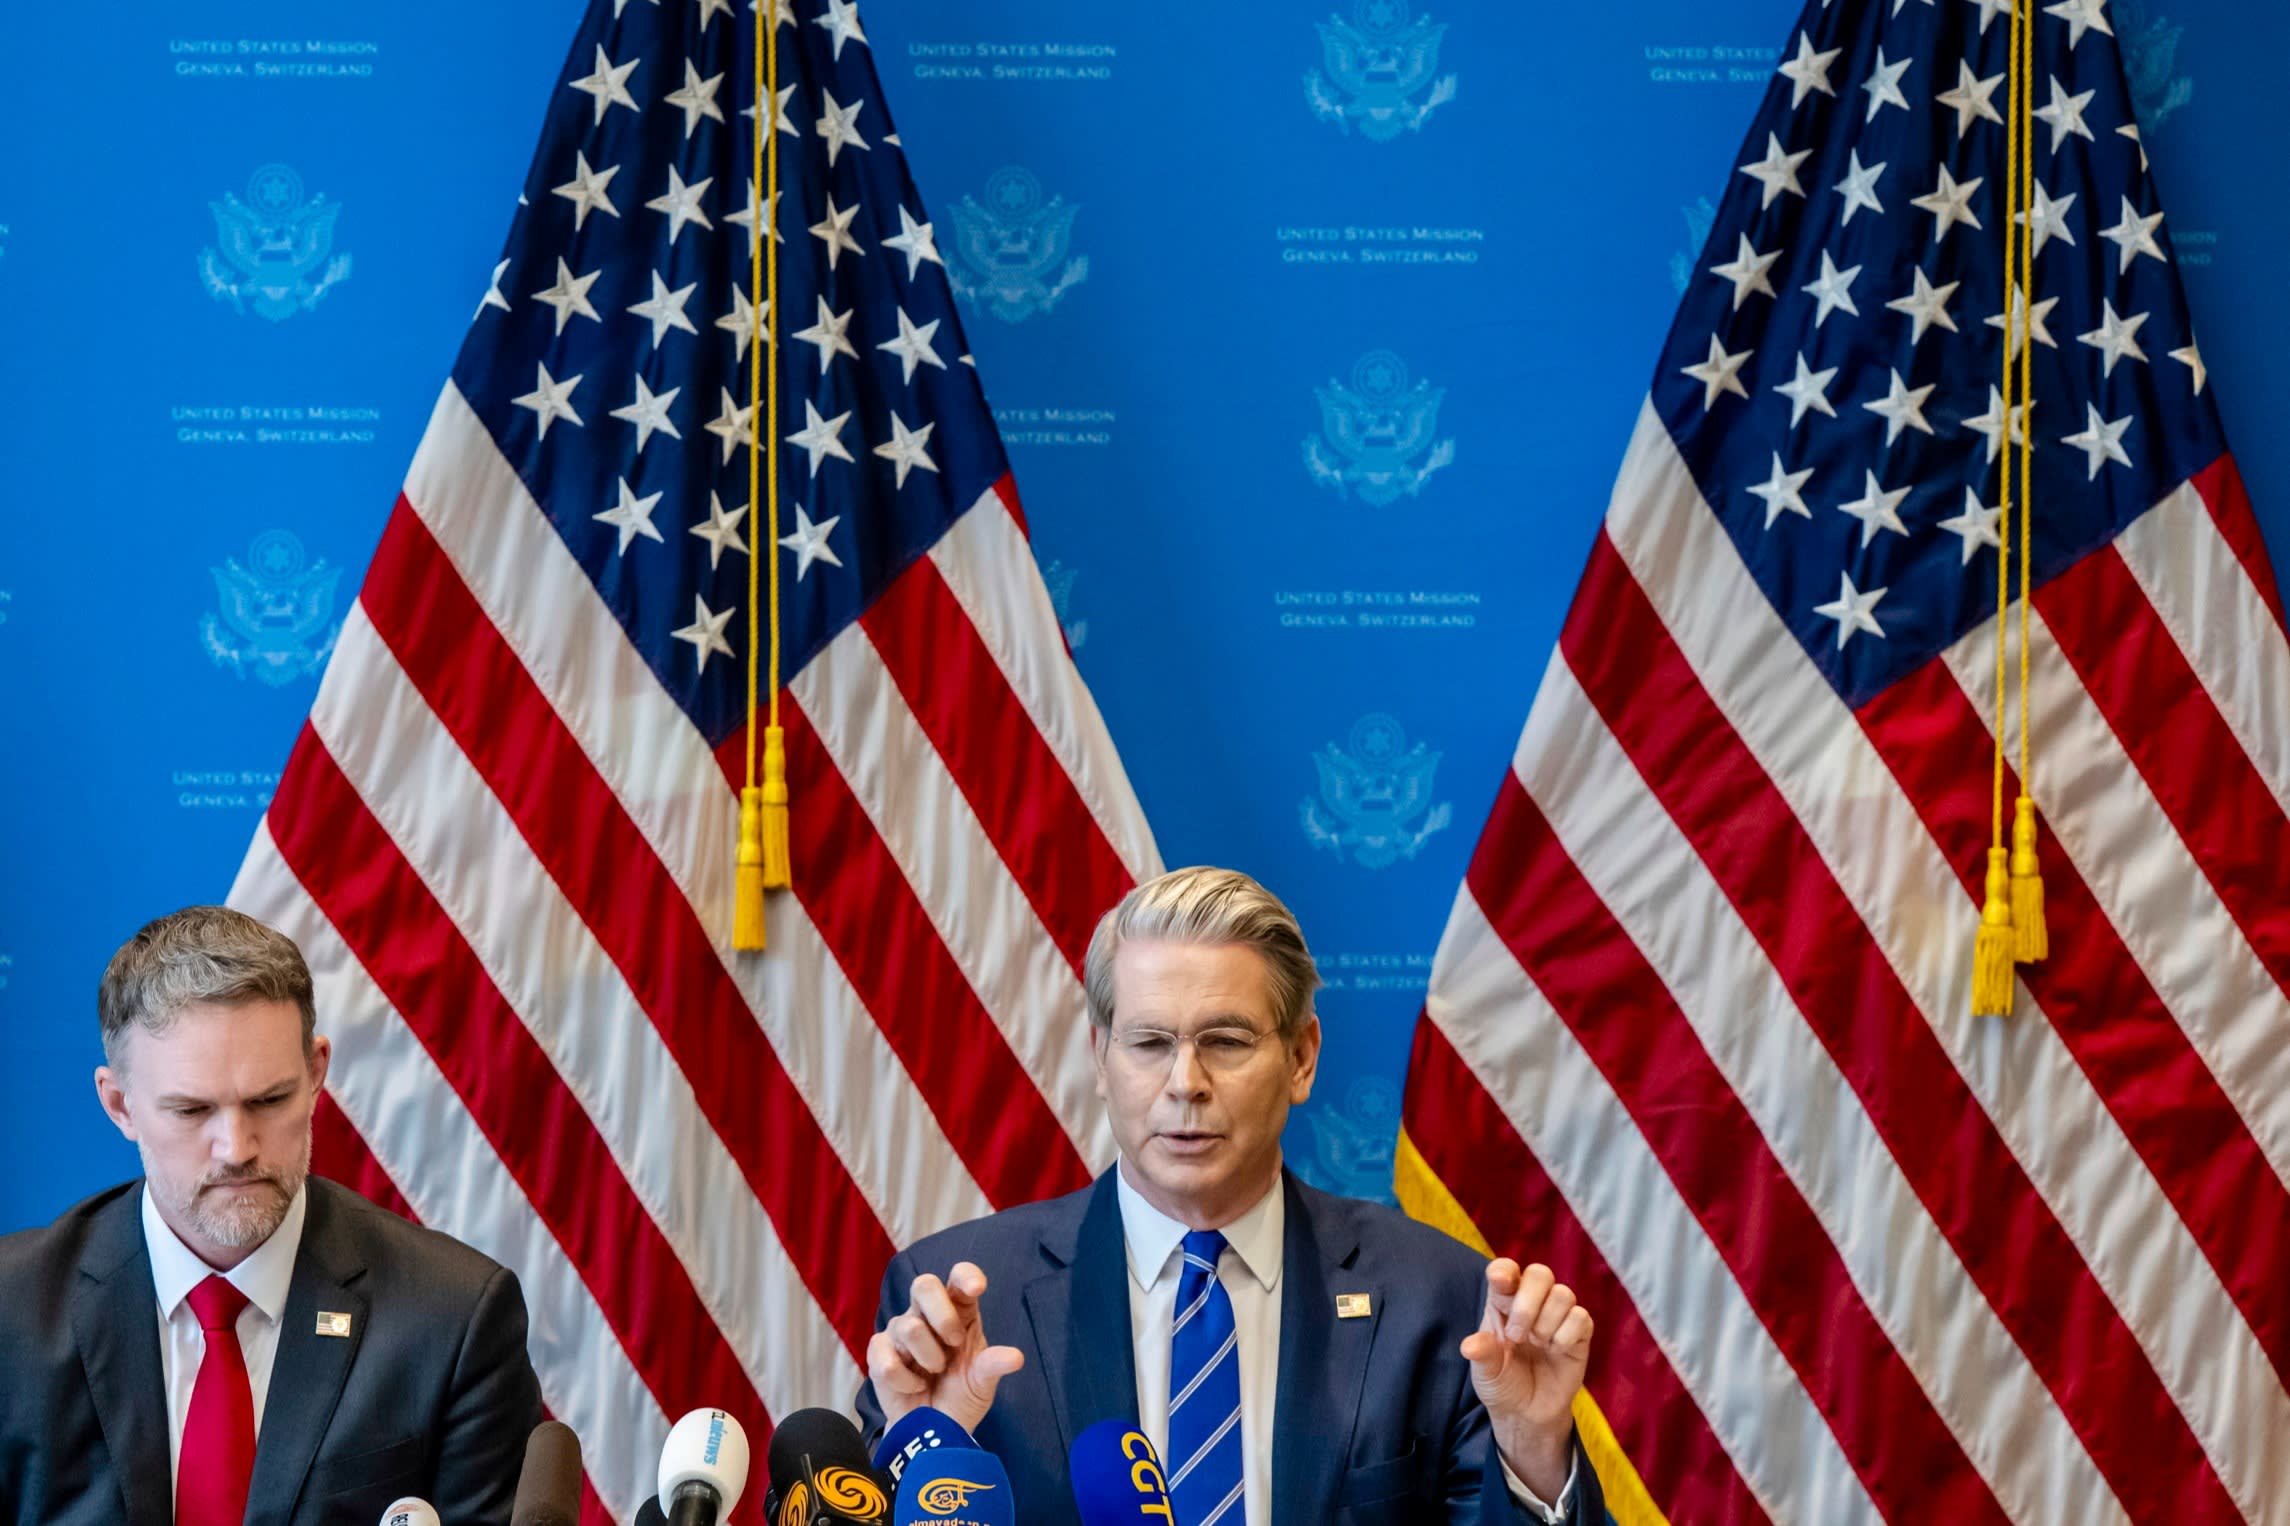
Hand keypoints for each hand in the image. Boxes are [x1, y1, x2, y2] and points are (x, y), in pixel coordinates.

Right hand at [865, 1262, 1025, 1434]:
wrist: (934, 1431)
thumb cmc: (961, 1396)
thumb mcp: (983, 1383)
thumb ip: (993, 1366)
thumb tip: (1016, 1358)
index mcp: (959, 1312)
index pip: (959, 1277)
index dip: (966, 1275)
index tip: (977, 1288)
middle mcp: (927, 1314)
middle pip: (924, 1284)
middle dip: (941, 1314)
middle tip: (954, 1342)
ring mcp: (901, 1331)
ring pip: (908, 1327)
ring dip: (928, 1356)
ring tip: (935, 1373)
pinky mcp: (879, 1353)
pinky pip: (886, 1358)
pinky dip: (905, 1379)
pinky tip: (915, 1387)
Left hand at [1461, 1259, 1591, 1503]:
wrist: (1528, 1413)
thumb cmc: (1502, 1384)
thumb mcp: (1485, 1373)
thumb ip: (1481, 1355)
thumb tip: (1471, 1345)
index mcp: (1502, 1303)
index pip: (1506, 1270)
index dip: (1505, 1271)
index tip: (1501, 1282)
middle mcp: (1531, 1303)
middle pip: (1540, 1274)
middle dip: (1527, 1303)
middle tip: (1517, 1336)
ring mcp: (1557, 1316)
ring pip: (1563, 1294)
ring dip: (1547, 1322)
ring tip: (1537, 1344)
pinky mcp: (1580, 1334)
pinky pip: (1581, 1318)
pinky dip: (1566, 1335)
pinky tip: (1556, 1350)